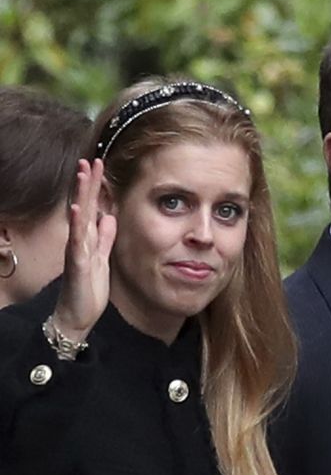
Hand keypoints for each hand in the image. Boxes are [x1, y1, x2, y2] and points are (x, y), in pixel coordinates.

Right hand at [55, 159, 115, 342]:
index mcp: (89, 239)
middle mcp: (80, 241)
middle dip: (88, 183)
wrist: (77, 315)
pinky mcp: (78, 264)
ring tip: (83, 174)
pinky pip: (77, 242)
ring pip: (80, 218)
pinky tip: (78, 210)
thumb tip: (109, 217)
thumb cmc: (88, 288)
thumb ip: (105, 238)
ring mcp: (77, 250)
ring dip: (82, 195)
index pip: (93, 207)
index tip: (99, 166)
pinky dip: (78, 225)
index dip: (96, 187)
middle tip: (90, 160)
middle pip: (85, 206)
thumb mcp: (102, 258)